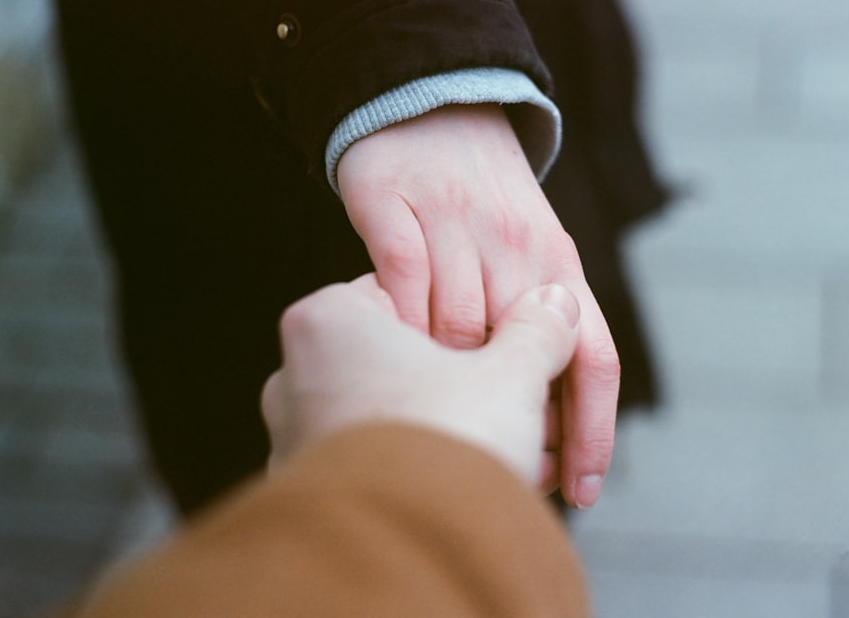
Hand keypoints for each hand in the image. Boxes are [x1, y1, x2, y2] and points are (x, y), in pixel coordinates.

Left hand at [261, 275, 580, 484]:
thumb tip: (555, 307)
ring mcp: (296, 441)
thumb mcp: (510, 376)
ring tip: (515, 454)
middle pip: (403, 364)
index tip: (509, 351)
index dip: (474, 326)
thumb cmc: (446, 445)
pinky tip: (477, 487)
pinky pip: (378, 470)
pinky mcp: (308, 498)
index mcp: (328, 321)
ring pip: (393, 420)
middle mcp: (294, 378)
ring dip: (454, 432)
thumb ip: (535, 332)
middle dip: (469, 388)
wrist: (409, 552)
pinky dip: (425, 473)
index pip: (408, 295)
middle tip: (522, 407)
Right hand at [336, 104, 618, 507]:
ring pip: (454, 328)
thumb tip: (540, 426)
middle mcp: (515, 246)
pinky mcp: (394, 207)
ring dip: (441, 379)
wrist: (435, 106)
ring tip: (423, 416)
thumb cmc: (486, 203)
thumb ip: (538, 328)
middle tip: (491, 467)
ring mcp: (454, 224)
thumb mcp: (529, 255)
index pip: (594, 358)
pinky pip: (399, 282)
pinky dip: (393, 322)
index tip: (579, 491)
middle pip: (522, 356)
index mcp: (559, 264)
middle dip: (510, 423)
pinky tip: (383, 351)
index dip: (593, 430)